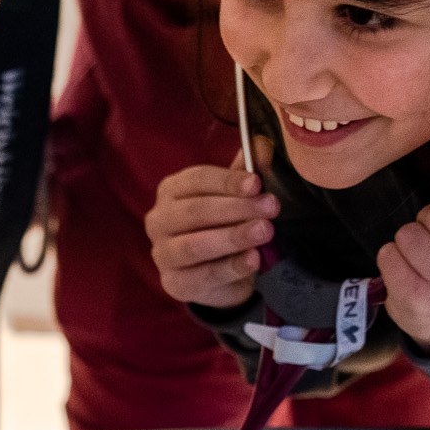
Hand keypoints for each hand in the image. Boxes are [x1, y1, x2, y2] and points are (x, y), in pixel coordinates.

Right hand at [146, 141, 278, 307]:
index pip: (196, 180)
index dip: (227, 181)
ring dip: (232, 237)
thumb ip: (248, 173)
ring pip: (194, 245)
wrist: (218, 273)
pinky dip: (231, 267)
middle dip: (235, 209)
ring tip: (264, 232)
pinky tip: (253, 259)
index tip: (256, 183)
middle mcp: (159, 221)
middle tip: (270, 207)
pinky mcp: (175, 283)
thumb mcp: (237, 196)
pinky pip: (203, 276)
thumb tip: (263, 146)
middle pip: (194, 212)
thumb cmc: (223, 224)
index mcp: (172, 191)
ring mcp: (163, 254)